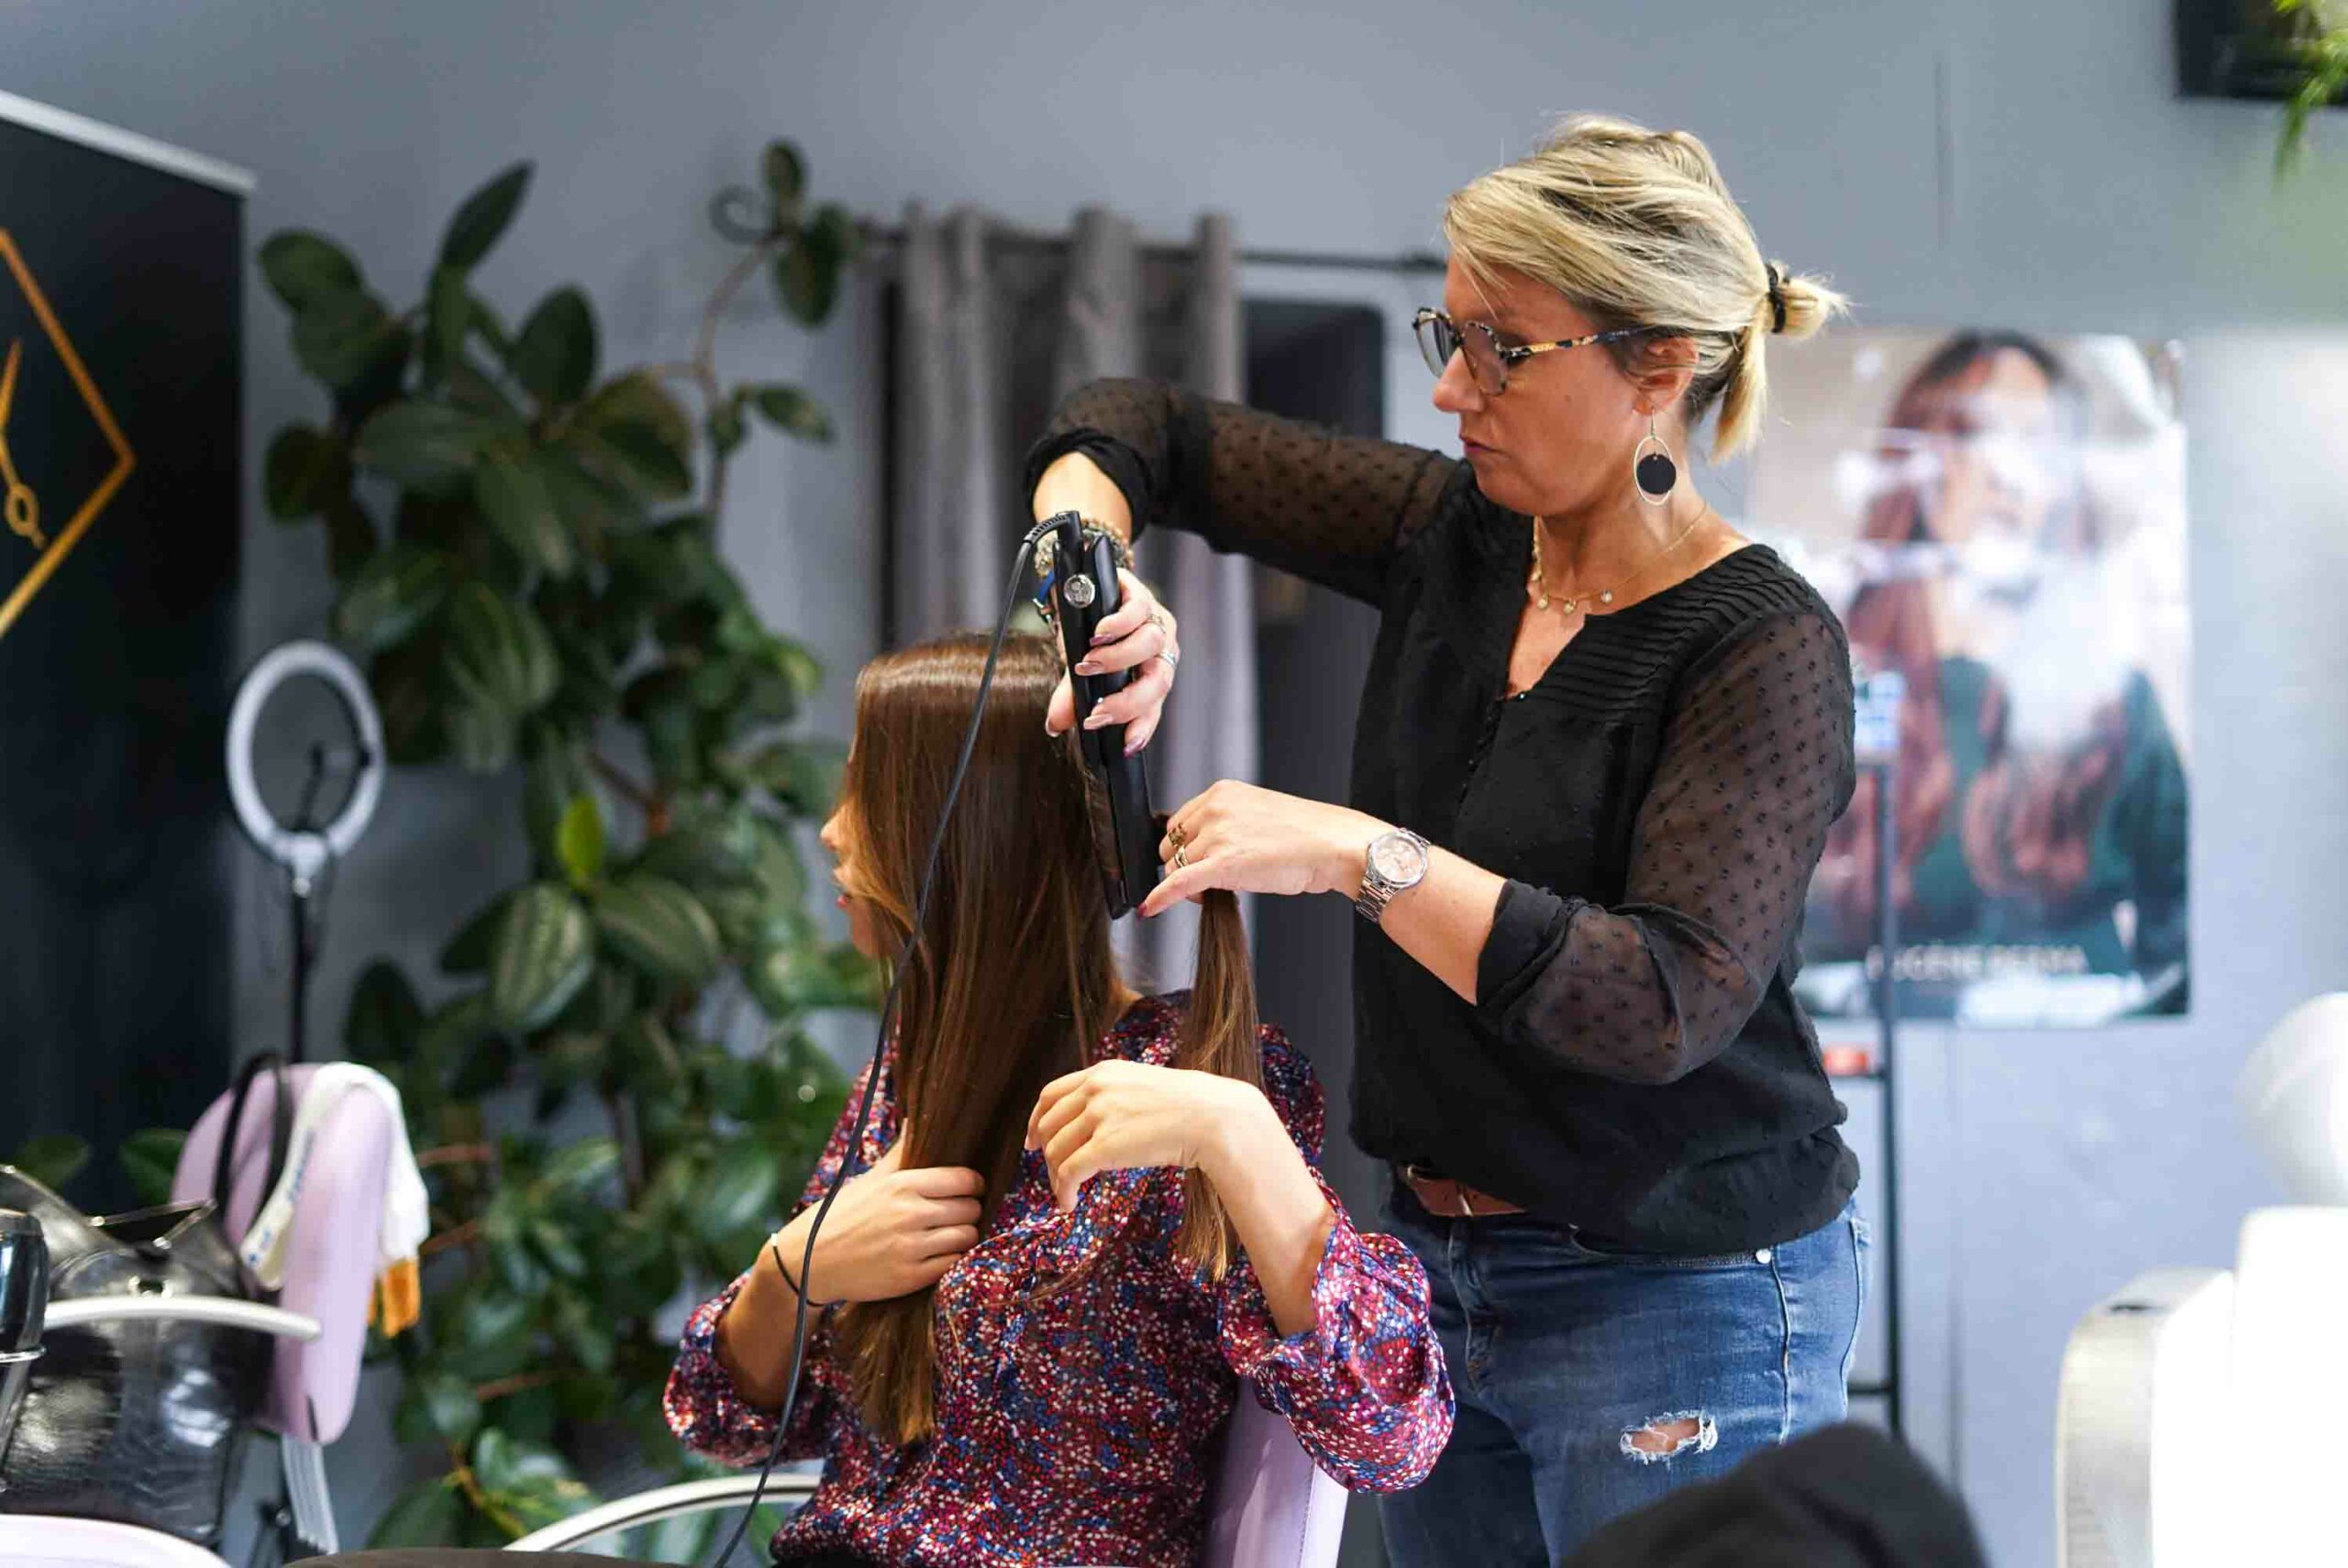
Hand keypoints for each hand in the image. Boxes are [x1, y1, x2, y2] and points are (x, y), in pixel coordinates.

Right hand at [773, 1142, 985, 1304]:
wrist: (808, 1262)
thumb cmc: (841, 1215)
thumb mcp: (870, 1179)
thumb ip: (899, 1154)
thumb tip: (915, 1122)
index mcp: (902, 1185)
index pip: (964, 1179)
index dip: (973, 1184)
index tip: (969, 1188)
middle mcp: (909, 1214)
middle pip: (970, 1208)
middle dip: (969, 1210)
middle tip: (959, 1213)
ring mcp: (911, 1248)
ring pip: (967, 1237)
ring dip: (964, 1235)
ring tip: (951, 1234)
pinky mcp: (910, 1278)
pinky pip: (953, 1264)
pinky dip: (952, 1259)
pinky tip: (940, 1254)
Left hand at [1025, 1059, 1261, 1212]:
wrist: (1213, 1117)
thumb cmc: (1189, 1107)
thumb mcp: (1143, 1086)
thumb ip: (1115, 1096)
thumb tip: (1095, 1121)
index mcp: (1102, 1072)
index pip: (1051, 1094)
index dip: (1036, 1119)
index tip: (1032, 1140)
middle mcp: (1095, 1089)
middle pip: (1048, 1125)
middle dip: (1046, 1153)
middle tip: (1054, 1173)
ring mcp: (1099, 1116)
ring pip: (1055, 1151)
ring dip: (1055, 1177)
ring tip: (1066, 1193)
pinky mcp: (1104, 1146)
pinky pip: (1068, 1173)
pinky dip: (1063, 1192)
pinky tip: (1069, 1204)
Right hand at [1045, 567, 1178, 755]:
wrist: (1082, 593)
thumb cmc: (1088, 636)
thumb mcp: (1078, 671)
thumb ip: (1072, 697)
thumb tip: (1055, 725)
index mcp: (1149, 674)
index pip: (1153, 706)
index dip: (1142, 727)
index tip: (1125, 745)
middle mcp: (1159, 651)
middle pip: (1158, 680)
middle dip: (1127, 702)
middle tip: (1096, 711)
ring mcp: (1153, 621)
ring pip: (1150, 644)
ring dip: (1117, 660)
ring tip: (1088, 664)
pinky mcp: (1140, 594)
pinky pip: (1138, 610)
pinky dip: (1118, 625)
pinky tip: (1099, 634)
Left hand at [1141, 780, 1385, 918]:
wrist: (1333, 846)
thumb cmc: (1306, 834)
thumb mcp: (1258, 815)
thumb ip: (1227, 825)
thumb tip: (1202, 852)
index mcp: (1222, 792)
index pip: (1180, 822)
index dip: (1186, 847)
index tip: (1197, 861)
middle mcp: (1214, 809)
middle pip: (1172, 845)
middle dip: (1184, 866)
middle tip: (1210, 881)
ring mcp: (1217, 835)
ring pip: (1177, 867)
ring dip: (1190, 884)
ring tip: (1220, 889)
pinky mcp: (1222, 864)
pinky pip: (1178, 883)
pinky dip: (1160, 898)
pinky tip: (1150, 909)